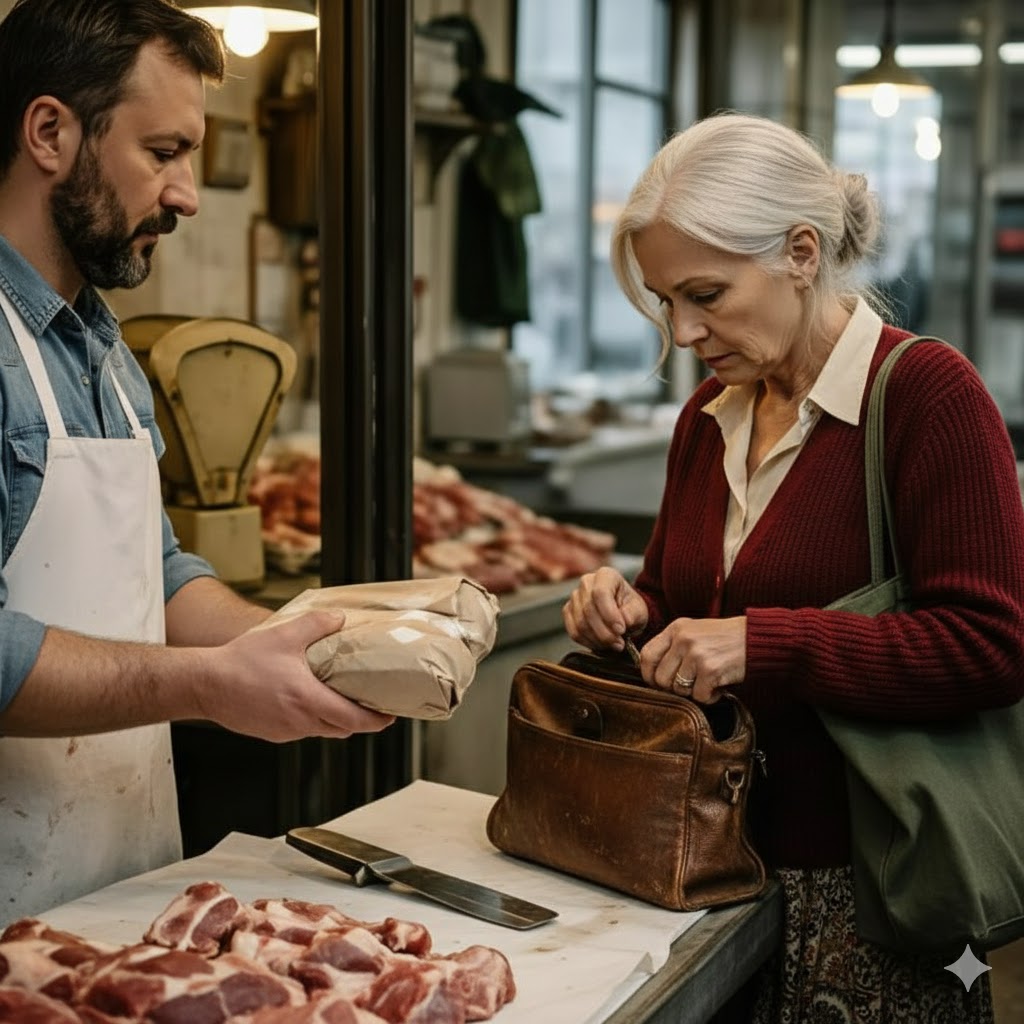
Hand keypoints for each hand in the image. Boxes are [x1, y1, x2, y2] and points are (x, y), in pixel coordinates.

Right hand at [198, 611, 395, 741]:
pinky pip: (302, 730)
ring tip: (343, 699)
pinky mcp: (272, 734)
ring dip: (336, 719)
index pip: (353, 720)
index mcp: (307, 700)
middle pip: (342, 730)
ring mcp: (285, 732)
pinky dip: (313, 719)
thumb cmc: (240, 662)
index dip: (376, 720)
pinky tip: (310, 701)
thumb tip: (340, 618)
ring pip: (322, 731)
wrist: (205, 684)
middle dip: (361, 721)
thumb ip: (317, 624)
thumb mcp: (283, 634)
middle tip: (373, 706)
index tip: (390, 715)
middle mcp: (299, 722)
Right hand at [562, 566, 647, 652]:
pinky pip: (574, 631)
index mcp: (605, 575)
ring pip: (580, 623)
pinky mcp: (568, 612)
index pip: (600, 593)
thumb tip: (623, 622)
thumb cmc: (631, 608)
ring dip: (598, 639)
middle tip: (619, 644)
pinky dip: (588, 642)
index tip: (621, 630)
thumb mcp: (639, 610)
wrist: (623, 614)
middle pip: (589, 610)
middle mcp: (586, 582)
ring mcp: (575, 597)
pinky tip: (601, 645)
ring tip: (613, 645)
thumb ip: (632, 615)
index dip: (609, 614)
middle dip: (605, 632)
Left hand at [638, 616, 746, 702]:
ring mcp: (696, 654)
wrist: (757, 637)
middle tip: (691, 684)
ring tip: (708, 680)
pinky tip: (719, 685)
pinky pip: (699, 696)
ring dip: (694, 691)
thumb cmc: (725, 638)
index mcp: (676, 628)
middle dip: (674, 688)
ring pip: (679, 689)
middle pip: (660, 678)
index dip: (648, 674)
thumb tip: (653, 673)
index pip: (647, 655)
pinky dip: (710, 696)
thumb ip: (673, 646)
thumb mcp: (694, 631)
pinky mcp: (710, 670)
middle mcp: (683, 639)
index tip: (657, 682)